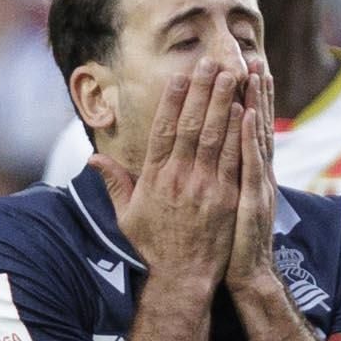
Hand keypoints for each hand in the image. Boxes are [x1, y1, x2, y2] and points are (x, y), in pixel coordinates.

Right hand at [111, 62, 241, 286]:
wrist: (183, 278)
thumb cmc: (154, 246)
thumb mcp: (127, 215)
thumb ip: (115, 182)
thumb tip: (94, 157)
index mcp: (154, 178)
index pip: (163, 130)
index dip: (172, 101)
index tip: (178, 76)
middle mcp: (179, 177)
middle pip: (191, 125)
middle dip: (202, 91)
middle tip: (211, 62)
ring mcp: (204, 187)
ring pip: (215, 136)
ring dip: (224, 102)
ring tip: (231, 74)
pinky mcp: (226, 198)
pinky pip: (234, 159)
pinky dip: (240, 133)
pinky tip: (246, 110)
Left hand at [226, 53, 283, 305]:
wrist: (247, 278)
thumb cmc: (230, 247)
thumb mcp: (223, 210)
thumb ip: (215, 183)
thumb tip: (208, 164)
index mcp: (246, 175)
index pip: (246, 131)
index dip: (247, 102)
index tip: (244, 73)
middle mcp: (255, 175)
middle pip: (255, 126)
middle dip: (255, 93)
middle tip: (254, 59)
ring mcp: (256, 186)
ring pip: (256, 138)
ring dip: (255, 104)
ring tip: (254, 74)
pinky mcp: (251, 200)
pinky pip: (249, 164)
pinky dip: (249, 138)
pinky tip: (246, 114)